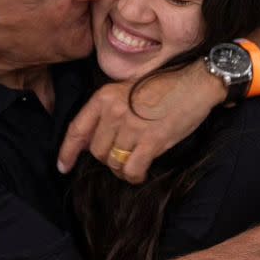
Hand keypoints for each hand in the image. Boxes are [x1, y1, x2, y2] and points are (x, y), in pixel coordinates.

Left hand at [57, 60, 225, 183]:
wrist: (196, 82)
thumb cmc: (164, 85)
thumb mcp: (127, 90)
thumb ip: (107, 112)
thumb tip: (90, 141)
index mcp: (105, 96)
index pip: (77, 129)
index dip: (67, 152)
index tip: (63, 166)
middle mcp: (114, 111)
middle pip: (96, 151)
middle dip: (106, 159)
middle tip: (122, 155)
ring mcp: (132, 127)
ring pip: (113, 162)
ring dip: (122, 168)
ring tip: (133, 163)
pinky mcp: (151, 140)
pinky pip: (132, 169)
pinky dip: (135, 176)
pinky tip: (141, 172)